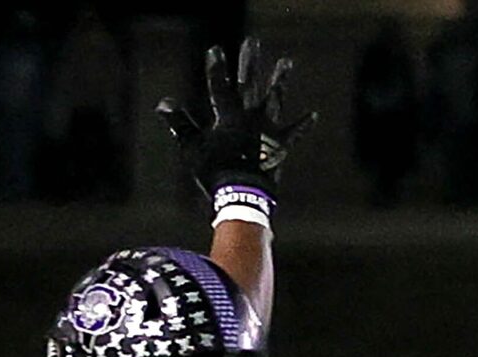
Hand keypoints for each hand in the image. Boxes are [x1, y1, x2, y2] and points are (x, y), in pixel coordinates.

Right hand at [157, 37, 314, 195]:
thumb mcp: (191, 148)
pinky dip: (302, 125)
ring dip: (280, 80)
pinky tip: (313, 115)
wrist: (243, 192)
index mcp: (229, 115)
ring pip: (274, 98)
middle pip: (250, 84)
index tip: (215, 50)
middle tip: (252, 42)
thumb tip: (164, 102)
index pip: (219, 86)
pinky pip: (293, 133)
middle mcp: (251, 116)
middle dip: (249, 62)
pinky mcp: (280, 145)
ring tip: (285, 62)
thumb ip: (180, 123)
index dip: (216, 69)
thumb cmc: (214, 172)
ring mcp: (268, 129)